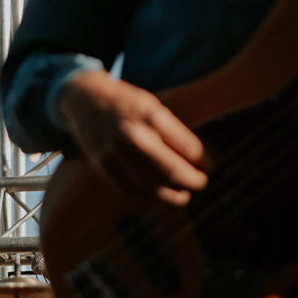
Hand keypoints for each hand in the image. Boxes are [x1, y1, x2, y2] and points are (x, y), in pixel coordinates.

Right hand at [58, 69, 208, 205]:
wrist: (87, 99)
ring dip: (170, 195)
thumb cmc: (128, 104)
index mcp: (151, 115)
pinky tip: (158, 197)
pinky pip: (128, 189)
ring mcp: (115, 150)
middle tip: (201, 183)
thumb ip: (173, 132)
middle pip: (169, 169)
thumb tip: (198, 160)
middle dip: (190, 180)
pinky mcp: (103, 164)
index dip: (202, 161)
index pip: (187, 147)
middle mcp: (133, 134)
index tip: (210, 166)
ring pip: (149, 183)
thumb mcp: (153, 107)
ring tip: (183, 197)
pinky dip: (147, 198)